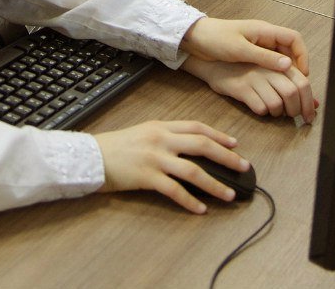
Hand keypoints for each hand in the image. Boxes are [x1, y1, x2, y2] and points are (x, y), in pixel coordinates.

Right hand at [94, 120, 247, 212]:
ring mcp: (155, 158)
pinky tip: (200, 209)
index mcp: (162, 126)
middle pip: (202, 145)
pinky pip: (175, 191)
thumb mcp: (143, 132)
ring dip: (215, 183)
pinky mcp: (147, 177)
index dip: (218, 135)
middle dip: (227, 157)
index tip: (234, 144)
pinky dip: (190, 201)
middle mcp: (162, 139)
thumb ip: (165, 136)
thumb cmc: (116, 146)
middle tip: (244, 166)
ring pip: (194, 170)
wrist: (90, 156)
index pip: (197, 127)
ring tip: (229, 194)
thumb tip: (189, 147)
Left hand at [180, 17, 308, 75]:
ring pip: (281, 58)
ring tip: (288, 90)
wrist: (195, 38)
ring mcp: (258, 45)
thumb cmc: (215, 39)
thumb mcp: (240, 50)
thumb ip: (264, 57)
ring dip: (286, 72)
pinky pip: (270, 63)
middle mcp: (265, 37)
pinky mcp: (251, 54)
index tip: (302, 74)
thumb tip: (288, 66)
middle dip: (297, 67)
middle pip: (290, 50)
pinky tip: (274, 87)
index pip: (294, 39)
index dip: (302, 56)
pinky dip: (275, 74)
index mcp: (265, 30)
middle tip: (298, 87)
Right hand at [183, 58, 315, 122]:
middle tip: (294, 117)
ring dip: (279, 113)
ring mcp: (254, 78)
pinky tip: (260, 108)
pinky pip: (260, 108)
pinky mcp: (241, 88)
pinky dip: (264, 112)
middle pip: (292, 93)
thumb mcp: (271, 74)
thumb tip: (315, 105)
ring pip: (277, 104)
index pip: (303, 83)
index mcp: (278, 64)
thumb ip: (292, 86)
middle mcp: (268, 69)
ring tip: (275, 112)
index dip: (309, 103)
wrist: (216, 64)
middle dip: (297, 110)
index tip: (310, 116)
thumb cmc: (247, 70)